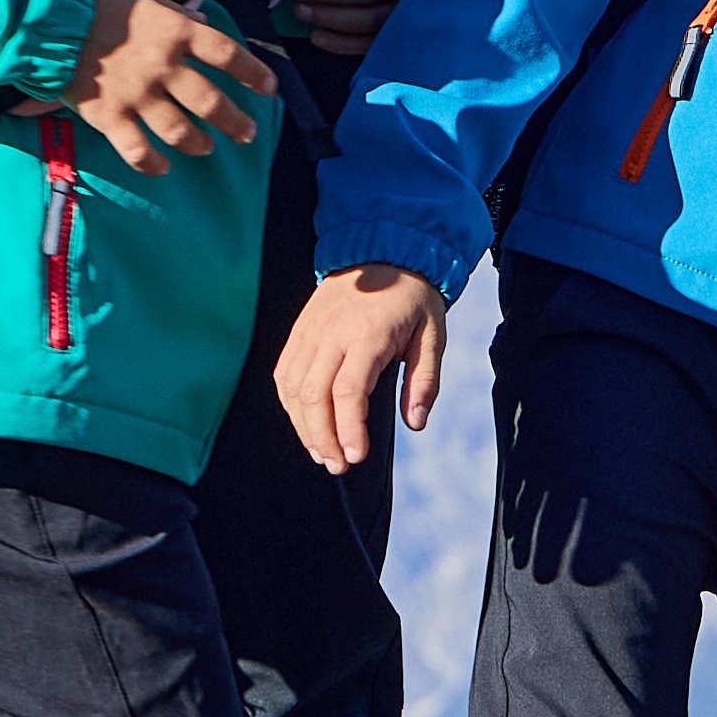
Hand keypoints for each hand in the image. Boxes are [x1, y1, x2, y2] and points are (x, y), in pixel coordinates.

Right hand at [59, 0, 281, 172]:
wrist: (48, 17)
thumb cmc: (100, 4)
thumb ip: (178, 17)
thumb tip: (204, 26)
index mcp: (175, 32)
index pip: (228, 54)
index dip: (254, 73)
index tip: (269, 89)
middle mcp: (162, 66)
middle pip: (210, 102)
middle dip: (235, 122)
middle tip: (246, 133)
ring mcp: (136, 94)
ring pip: (179, 131)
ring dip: (199, 143)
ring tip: (206, 147)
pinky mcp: (108, 115)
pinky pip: (137, 150)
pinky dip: (152, 164)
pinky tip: (162, 167)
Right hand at [278, 266, 446, 471]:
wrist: (383, 251)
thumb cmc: (412, 299)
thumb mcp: (433, 336)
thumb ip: (424, 381)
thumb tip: (416, 423)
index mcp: (367, 335)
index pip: (347, 391)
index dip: (348, 429)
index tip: (357, 456)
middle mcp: (331, 334)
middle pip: (313, 396)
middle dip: (323, 438)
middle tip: (339, 465)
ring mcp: (309, 332)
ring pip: (292, 389)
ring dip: (304, 427)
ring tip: (322, 453)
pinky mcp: (298, 333)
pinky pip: (283, 374)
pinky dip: (290, 405)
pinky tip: (306, 425)